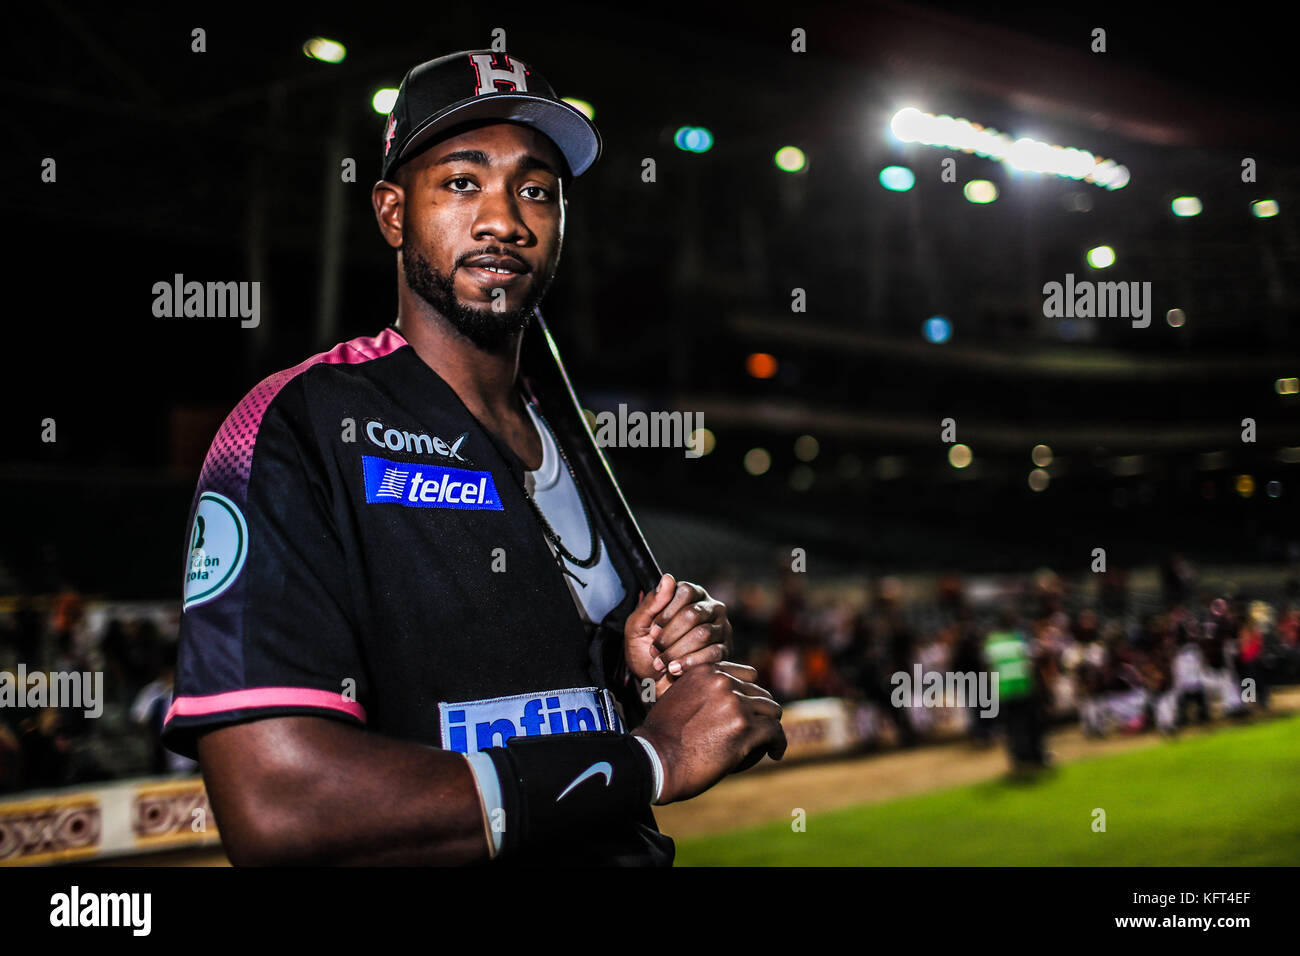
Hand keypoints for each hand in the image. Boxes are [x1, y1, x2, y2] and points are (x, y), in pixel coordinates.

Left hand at [624, 574, 733, 699]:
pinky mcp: (725, 650)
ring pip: (703, 634)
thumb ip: (651, 602)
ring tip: (661, 663)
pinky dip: (689, 663)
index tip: (652, 631)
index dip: (666, 613)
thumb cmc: (645, 650)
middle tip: (654, 651)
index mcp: (690, 595)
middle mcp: (710, 607)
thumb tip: (668, 578)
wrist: (654, 682)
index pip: (685, 591)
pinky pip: (712, 654)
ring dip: (677, 651)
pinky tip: (674, 670)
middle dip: (669, 636)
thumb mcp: (638, 625)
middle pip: (693, 614)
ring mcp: (721, 628)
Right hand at [632, 662, 785, 803]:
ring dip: (771, 727)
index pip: (746, 675)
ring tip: (769, 742)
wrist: (655, 760)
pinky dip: (778, 743)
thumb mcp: (674, 698)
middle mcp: (723, 682)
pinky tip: (775, 753)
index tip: (750, 711)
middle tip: (759, 731)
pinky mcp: (745, 729)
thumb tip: (718, 700)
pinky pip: (775, 732)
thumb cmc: (661, 737)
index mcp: (706, 671)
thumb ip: (698, 692)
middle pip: (760, 693)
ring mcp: (735, 704)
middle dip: (761, 712)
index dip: (750, 694)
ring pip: (771, 711)